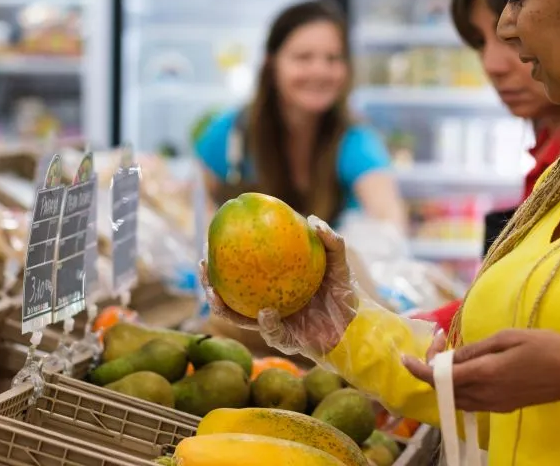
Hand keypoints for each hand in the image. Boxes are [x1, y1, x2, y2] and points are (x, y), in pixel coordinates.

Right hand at [200, 216, 359, 358]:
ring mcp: (273, 323)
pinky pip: (271, 332)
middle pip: (229, 295)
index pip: (242, 271)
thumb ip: (331, 241)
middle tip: (202, 266)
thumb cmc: (345, 293)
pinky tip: (266, 312)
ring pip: (239, 317)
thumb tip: (311, 219)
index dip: (223, 259)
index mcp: (273, 285)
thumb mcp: (339, 263)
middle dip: (209, 283)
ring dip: (223, 308)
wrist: (358, 326)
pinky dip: (267, 323)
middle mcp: (266, 303)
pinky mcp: (285, 341)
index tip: (211, 242)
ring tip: (214, 295)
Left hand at [401, 329, 559, 413]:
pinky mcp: (501, 407)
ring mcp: (494, 404)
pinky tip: (467, 366)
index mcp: (485, 374)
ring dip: (446, 377)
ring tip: (451, 351)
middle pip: (444, 389)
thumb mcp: (508, 337)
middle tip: (439, 341)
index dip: (418, 369)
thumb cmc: (545, 348)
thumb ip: (475, 349)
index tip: (404, 357)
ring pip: (456, 397)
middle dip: (433, 367)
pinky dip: (460, 385)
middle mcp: (485, 394)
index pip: (440, 377)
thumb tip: (451, 357)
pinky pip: (471, 400)